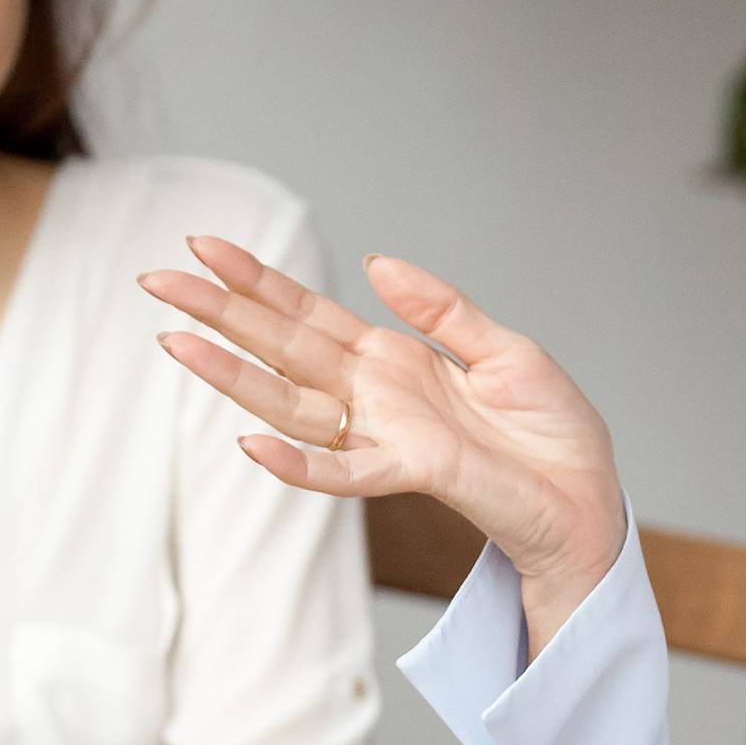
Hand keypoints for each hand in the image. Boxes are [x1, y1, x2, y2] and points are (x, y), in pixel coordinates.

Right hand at [141, 241, 626, 624]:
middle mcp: (375, 396)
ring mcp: (384, 435)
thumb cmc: (552, 433)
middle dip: (220, 313)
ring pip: (290, 403)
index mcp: (394, 359)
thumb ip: (441, 308)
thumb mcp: (505, 349)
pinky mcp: (410, 472)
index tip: (206, 246)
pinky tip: (249, 443)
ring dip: (232, 375)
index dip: (258, 280)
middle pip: (282, 347)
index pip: (310, 313)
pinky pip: (341, 471)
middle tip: (156, 280)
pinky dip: (297, 462)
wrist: (589, 498)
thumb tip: (375, 262)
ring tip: (173, 342)